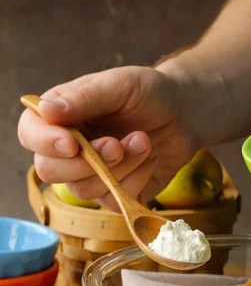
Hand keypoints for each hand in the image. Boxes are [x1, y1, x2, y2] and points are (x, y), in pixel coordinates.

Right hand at [18, 66, 199, 209]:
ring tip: (144, 141)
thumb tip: (45, 110)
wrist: (185, 115)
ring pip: (84, 189)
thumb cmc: (150, 93)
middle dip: (88, 161)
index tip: (72, 143)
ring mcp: (90, 174)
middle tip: (118, 144)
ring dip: (121, 166)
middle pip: (50, 171)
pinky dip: (138, 178)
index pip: (30, 134)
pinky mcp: (114, 193)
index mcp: (60, 116)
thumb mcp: (120, 85)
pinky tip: (150, 157)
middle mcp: (68, 148)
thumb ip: (84, 98)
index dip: (45, 143)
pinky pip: (114, 200)